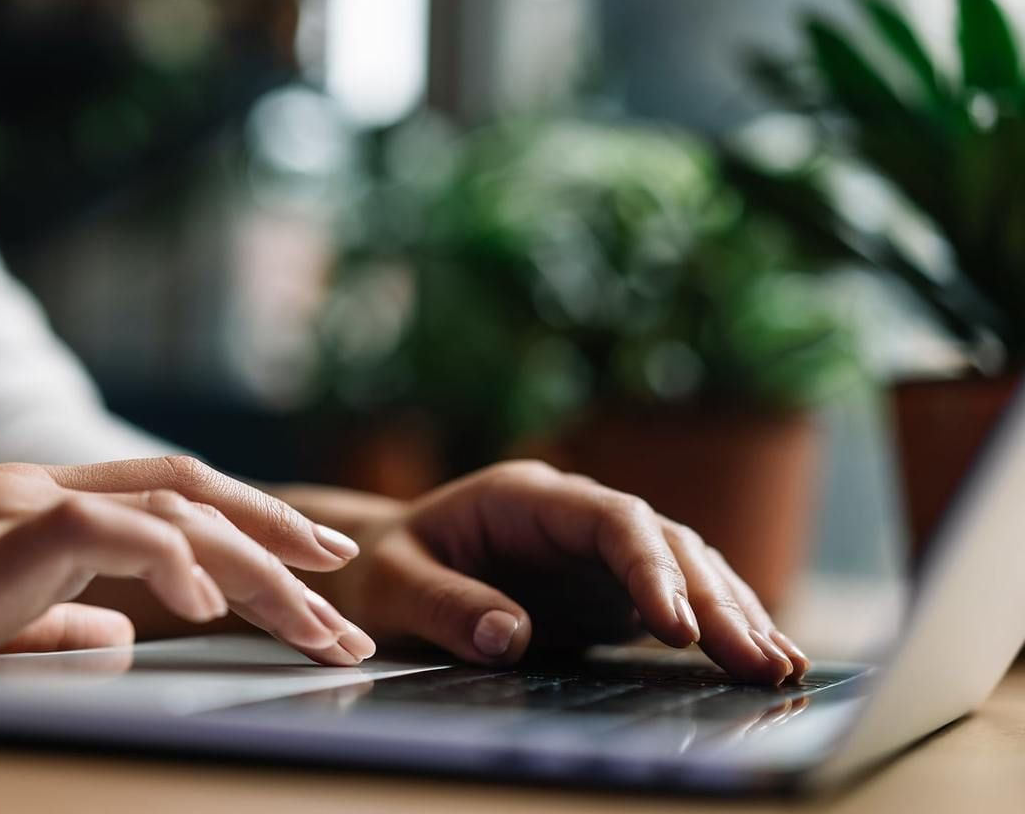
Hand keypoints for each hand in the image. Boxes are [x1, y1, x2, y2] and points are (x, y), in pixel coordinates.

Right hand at [0, 457, 374, 663]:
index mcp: (51, 504)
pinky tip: (209, 609)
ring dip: (257, 568)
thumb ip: (56, 620)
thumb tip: (124, 639)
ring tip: (317, 621)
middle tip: (348, 593)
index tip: (317, 562)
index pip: (177, 497)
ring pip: (175, 512)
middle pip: (198, 500)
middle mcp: (50, 487)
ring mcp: (25, 501)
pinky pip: (107, 533)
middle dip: (283, 544)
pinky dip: (170, 563)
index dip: (255, 522)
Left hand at [301, 461, 808, 683]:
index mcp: (526, 497)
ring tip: (779, 666)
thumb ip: (445, 605)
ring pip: (684, 565)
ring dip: (733, 612)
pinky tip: (759, 657)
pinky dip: (717, 625)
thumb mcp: (394, 584)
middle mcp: (575, 515)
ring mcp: (597, 550)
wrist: (384, 564)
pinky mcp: (607, 587)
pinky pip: (676, 598)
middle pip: (663, 541)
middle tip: (757, 660)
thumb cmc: (383, 568)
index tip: (677, 625)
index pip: (610, 519)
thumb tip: (509, 638)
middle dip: (714, 599)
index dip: (650, 567)